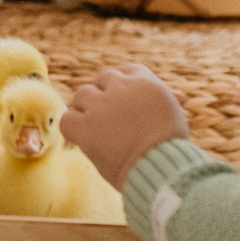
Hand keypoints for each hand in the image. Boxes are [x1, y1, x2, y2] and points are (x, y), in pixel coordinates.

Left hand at [61, 63, 190, 191]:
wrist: (164, 170)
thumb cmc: (172, 151)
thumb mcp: (170, 115)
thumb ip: (149, 102)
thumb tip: (134, 105)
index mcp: (147, 84)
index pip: (126, 71)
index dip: (119, 84)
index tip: (118, 98)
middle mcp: (122, 88)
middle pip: (103, 79)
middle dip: (103, 96)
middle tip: (107, 118)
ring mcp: (102, 105)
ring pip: (82, 95)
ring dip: (85, 109)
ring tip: (95, 129)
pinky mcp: (87, 126)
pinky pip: (67, 118)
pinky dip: (72, 127)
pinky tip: (81, 138)